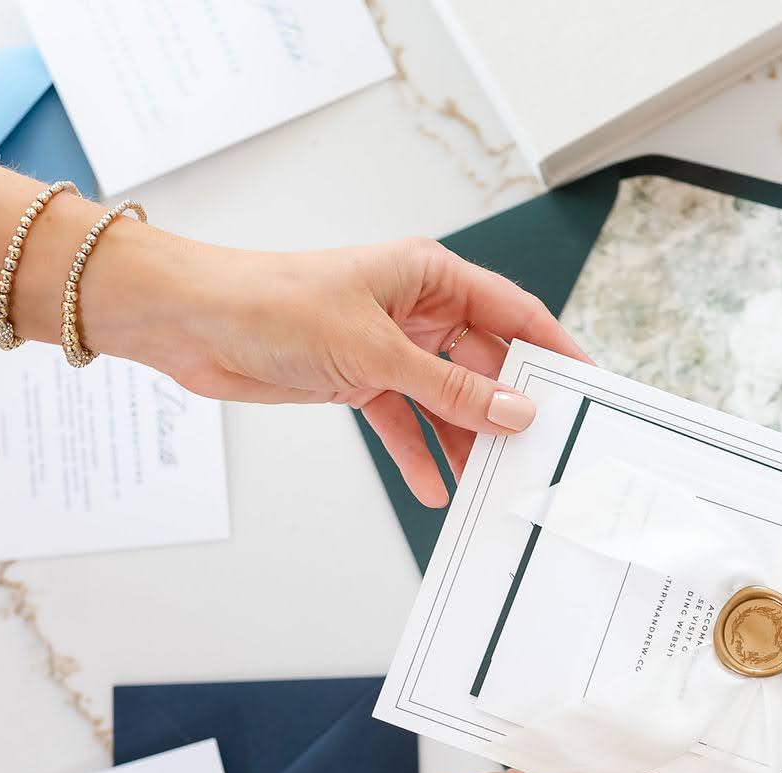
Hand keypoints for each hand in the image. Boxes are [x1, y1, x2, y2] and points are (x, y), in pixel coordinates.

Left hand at [101, 233, 585, 508]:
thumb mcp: (376, 352)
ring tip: (493, 481)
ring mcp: (389, 346)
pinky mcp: (359, 379)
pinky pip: (405, 421)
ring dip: (465, 439)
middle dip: (508, 407)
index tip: (587, 385)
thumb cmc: (273, 303)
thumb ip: (450, 389)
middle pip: (484, 363)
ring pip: (447, 399)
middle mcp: (416, 308)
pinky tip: (434, 487)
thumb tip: (515, 411)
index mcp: (429, 275)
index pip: (513, 312)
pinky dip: (419, 452)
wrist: (194, 324)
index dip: (553, 348)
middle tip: (540, 450)